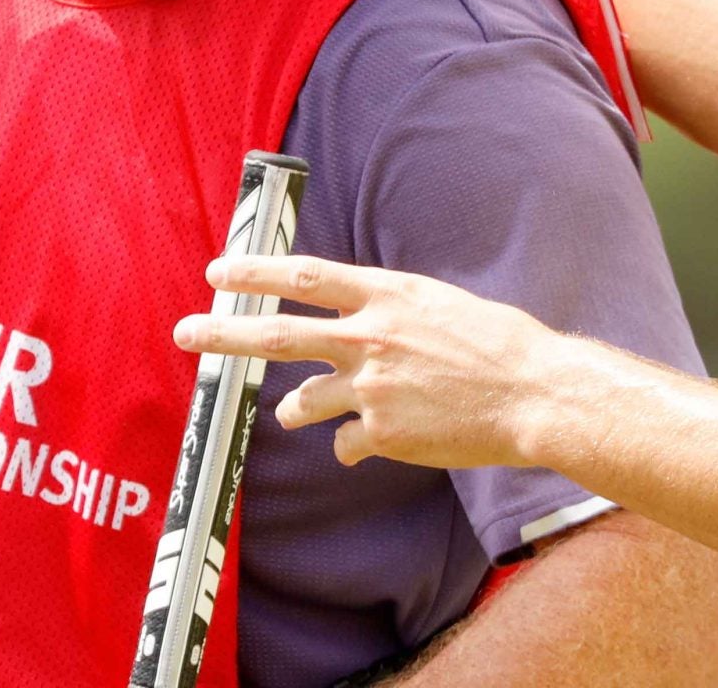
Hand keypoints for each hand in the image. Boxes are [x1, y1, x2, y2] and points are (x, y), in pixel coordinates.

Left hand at [174, 256, 575, 470]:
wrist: (533, 394)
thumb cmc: (497, 344)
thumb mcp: (438, 304)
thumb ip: (389, 312)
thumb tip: (355, 321)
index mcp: (387, 296)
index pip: (305, 277)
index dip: (256, 273)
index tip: (218, 272)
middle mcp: (370, 338)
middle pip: (277, 335)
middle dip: (223, 333)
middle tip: (185, 331)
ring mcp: (372, 388)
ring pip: (301, 403)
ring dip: (292, 409)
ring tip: (288, 414)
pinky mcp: (382, 433)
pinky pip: (345, 443)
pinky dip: (352, 444)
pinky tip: (373, 444)